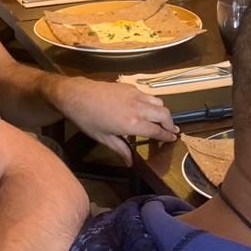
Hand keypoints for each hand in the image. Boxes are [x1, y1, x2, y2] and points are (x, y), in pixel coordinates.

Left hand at [55, 77, 178, 161]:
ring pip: (159, 102)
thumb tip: (130, 163)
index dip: (167, 136)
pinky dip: (152, 103)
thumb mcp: (104, 138)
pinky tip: (146, 108)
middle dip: (170, 123)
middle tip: (172, 130)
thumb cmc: (88, 119)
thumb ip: (121, 149)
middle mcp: (139, 108)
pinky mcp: (131, 87)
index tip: (173, 138)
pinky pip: (148, 95)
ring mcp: (136, 95)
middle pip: (164, 115)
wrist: (77, 95)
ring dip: (163, 112)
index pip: (157, 131)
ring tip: (161, 119)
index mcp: (133, 124)